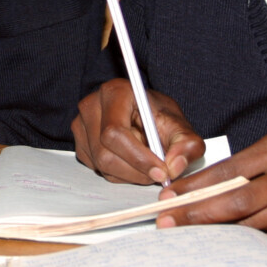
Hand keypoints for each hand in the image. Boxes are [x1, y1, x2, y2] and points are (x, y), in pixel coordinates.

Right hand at [72, 78, 204, 184]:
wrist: (145, 115)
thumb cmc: (159, 117)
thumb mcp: (181, 127)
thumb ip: (187, 145)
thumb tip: (174, 167)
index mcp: (115, 92)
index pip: (116, 132)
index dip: (138, 157)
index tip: (161, 172)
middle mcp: (92, 105)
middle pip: (105, 153)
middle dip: (136, 171)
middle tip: (159, 175)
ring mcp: (81, 124)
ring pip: (101, 165)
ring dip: (129, 174)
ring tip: (148, 164)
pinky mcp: (79, 142)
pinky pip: (97, 169)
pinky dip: (119, 174)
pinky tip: (132, 163)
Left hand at [155, 125, 266, 234]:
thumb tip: (242, 176)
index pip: (229, 167)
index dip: (197, 183)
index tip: (172, 192)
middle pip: (231, 196)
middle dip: (194, 210)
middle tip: (166, 219)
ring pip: (249, 218)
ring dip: (216, 227)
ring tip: (187, 233)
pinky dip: (251, 235)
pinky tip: (230, 240)